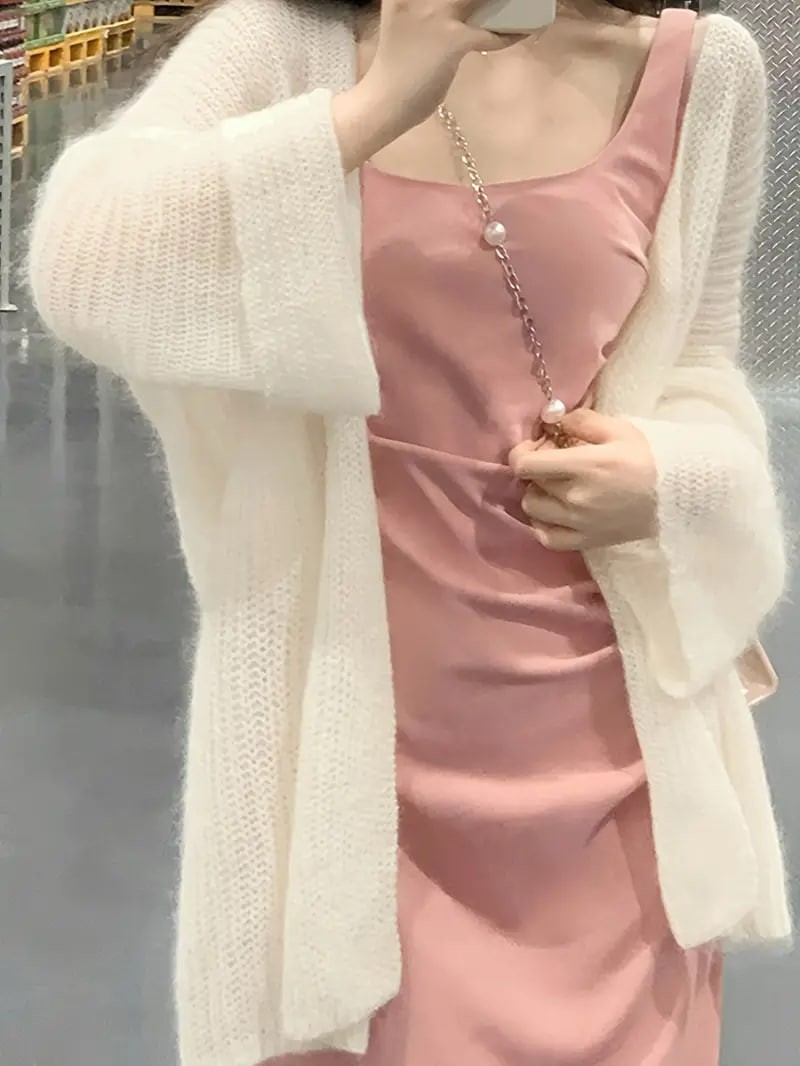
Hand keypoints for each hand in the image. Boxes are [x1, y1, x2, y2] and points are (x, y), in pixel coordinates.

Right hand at [334, 0, 519, 169]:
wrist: (383, 102)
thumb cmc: (396, 68)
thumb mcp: (406, 21)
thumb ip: (430, 7)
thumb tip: (467, 6)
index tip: (488, 0)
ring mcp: (436, 14)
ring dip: (509, 2)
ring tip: (523, 4)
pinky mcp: (452, 40)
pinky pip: (491, 34)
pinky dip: (511, 34)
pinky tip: (525, 30)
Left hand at [508, 409, 657, 551]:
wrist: (676, 496)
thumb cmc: (647, 458)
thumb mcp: (617, 428)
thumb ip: (580, 421)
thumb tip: (551, 421)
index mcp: (584, 466)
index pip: (525, 464)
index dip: (522, 453)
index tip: (536, 447)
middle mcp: (576, 498)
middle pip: (530, 483)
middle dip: (537, 470)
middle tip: (556, 464)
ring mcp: (578, 524)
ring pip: (532, 509)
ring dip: (539, 495)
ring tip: (557, 488)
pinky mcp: (585, 541)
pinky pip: (546, 537)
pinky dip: (544, 524)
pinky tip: (556, 512)